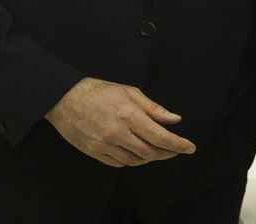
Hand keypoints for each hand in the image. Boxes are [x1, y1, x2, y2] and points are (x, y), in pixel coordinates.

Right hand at [44, 77, 195, 167]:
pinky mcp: (95, 153)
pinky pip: (120, 163)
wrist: (65, 99)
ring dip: (150, 158)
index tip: (189, 147)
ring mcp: (105, 145)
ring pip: (136, 161)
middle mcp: (118, 133)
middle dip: (167, 153)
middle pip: (150, 152)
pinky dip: (132, 160)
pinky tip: (137, 152)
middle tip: (175, 149)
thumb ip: (154, 109)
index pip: (160, 137)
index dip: (178, 145)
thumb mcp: (130, 93)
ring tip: (157, 150)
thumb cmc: (99, 92)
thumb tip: (174, 119)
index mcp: (129, 116)